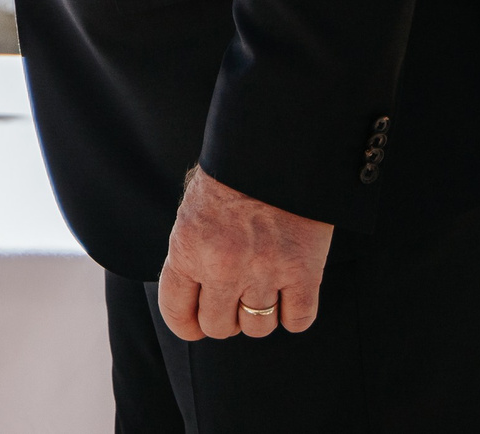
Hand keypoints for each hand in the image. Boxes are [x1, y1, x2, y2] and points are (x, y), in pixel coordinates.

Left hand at [158, 166, 332, 340]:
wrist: (275, 151)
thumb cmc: (231, 179)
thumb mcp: (193, 214)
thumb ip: (191, 256)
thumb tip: (194, 300)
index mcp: (189, 249)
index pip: (177, 311)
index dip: (187, 325)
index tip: (196, 326)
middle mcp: (223, 266)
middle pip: (219, 326)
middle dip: (225, 318)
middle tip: (234, 301)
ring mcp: (264, 271)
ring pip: (257, 328)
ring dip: (260, 315)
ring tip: (263, 290)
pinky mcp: (303, 272)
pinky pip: (297, 320)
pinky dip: (295, 314)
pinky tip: (291, 294)